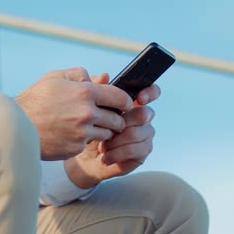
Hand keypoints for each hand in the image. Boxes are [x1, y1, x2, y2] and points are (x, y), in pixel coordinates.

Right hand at [15, 68, 132, 160]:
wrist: (15, 125)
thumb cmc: (35, 99)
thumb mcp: (55, 78)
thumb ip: (81, 74)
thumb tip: (101, 78)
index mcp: (85, 92)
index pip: (120, 98)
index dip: (124, 101)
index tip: (121, 104)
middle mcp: (87, 113)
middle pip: (118, 119)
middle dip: (115, 118)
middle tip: (107, 117)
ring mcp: (82, 133)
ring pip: (107, 134)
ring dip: (102, 130)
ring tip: (89, 126)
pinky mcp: (75, 148)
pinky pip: (89, 144)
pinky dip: (85, 140)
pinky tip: (73, 135)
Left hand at [64, 73, 160, 187]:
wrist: (82, 158)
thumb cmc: (88, 130)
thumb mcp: (88, 109)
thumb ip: (96, 90)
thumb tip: (104, 75)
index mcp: (131, 104)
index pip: (150, 93)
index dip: (150, 92)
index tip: (140, 98)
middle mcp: (141, 118)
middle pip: (146, 113)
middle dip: (126, 121)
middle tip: (108, 128)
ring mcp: (144, 135)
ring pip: (139, 132)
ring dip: (117, 139)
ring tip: (102, 144)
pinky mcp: (142, 153)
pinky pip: (136, 149)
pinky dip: (118, 152)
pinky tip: (105, 155)